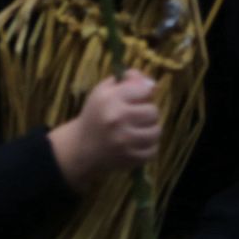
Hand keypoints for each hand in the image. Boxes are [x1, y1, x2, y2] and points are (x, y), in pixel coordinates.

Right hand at [48, 70, 159, 192]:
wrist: (81, 148)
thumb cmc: (96, 114)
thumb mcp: (104, 90)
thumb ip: (128, 79)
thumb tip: (153, 84)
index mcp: (110, 99)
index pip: (144, 89)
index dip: (145, 92)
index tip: (140, 96)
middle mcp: (117, 119)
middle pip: (153, 111)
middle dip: (148, 111)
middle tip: (138, 115)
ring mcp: (124, 141)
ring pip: (156, 131)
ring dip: (151, 129)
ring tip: (141, 128)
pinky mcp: (129, 159)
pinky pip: (153, 150)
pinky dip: (149, 147)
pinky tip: (138, 143)